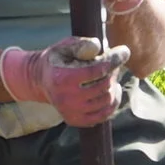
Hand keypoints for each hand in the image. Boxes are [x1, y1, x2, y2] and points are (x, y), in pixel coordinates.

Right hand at [0, 36, 127, 127]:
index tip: (124, 51)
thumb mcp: (64, 46)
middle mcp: (67, 98)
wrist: (40, 81)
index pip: (98, 69)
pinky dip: (112, 104)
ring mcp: (71, 111)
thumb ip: (81, 44)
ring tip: (111, 78)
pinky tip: (112, 93)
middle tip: (112, 66)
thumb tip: (100, 47)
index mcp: (63, 78)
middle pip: (104, 85)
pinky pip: (103, 115)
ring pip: (106, 100)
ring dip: (113, 87)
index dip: (115, 59)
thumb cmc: (56, 60)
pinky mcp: (75, 120)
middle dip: (113, 72)